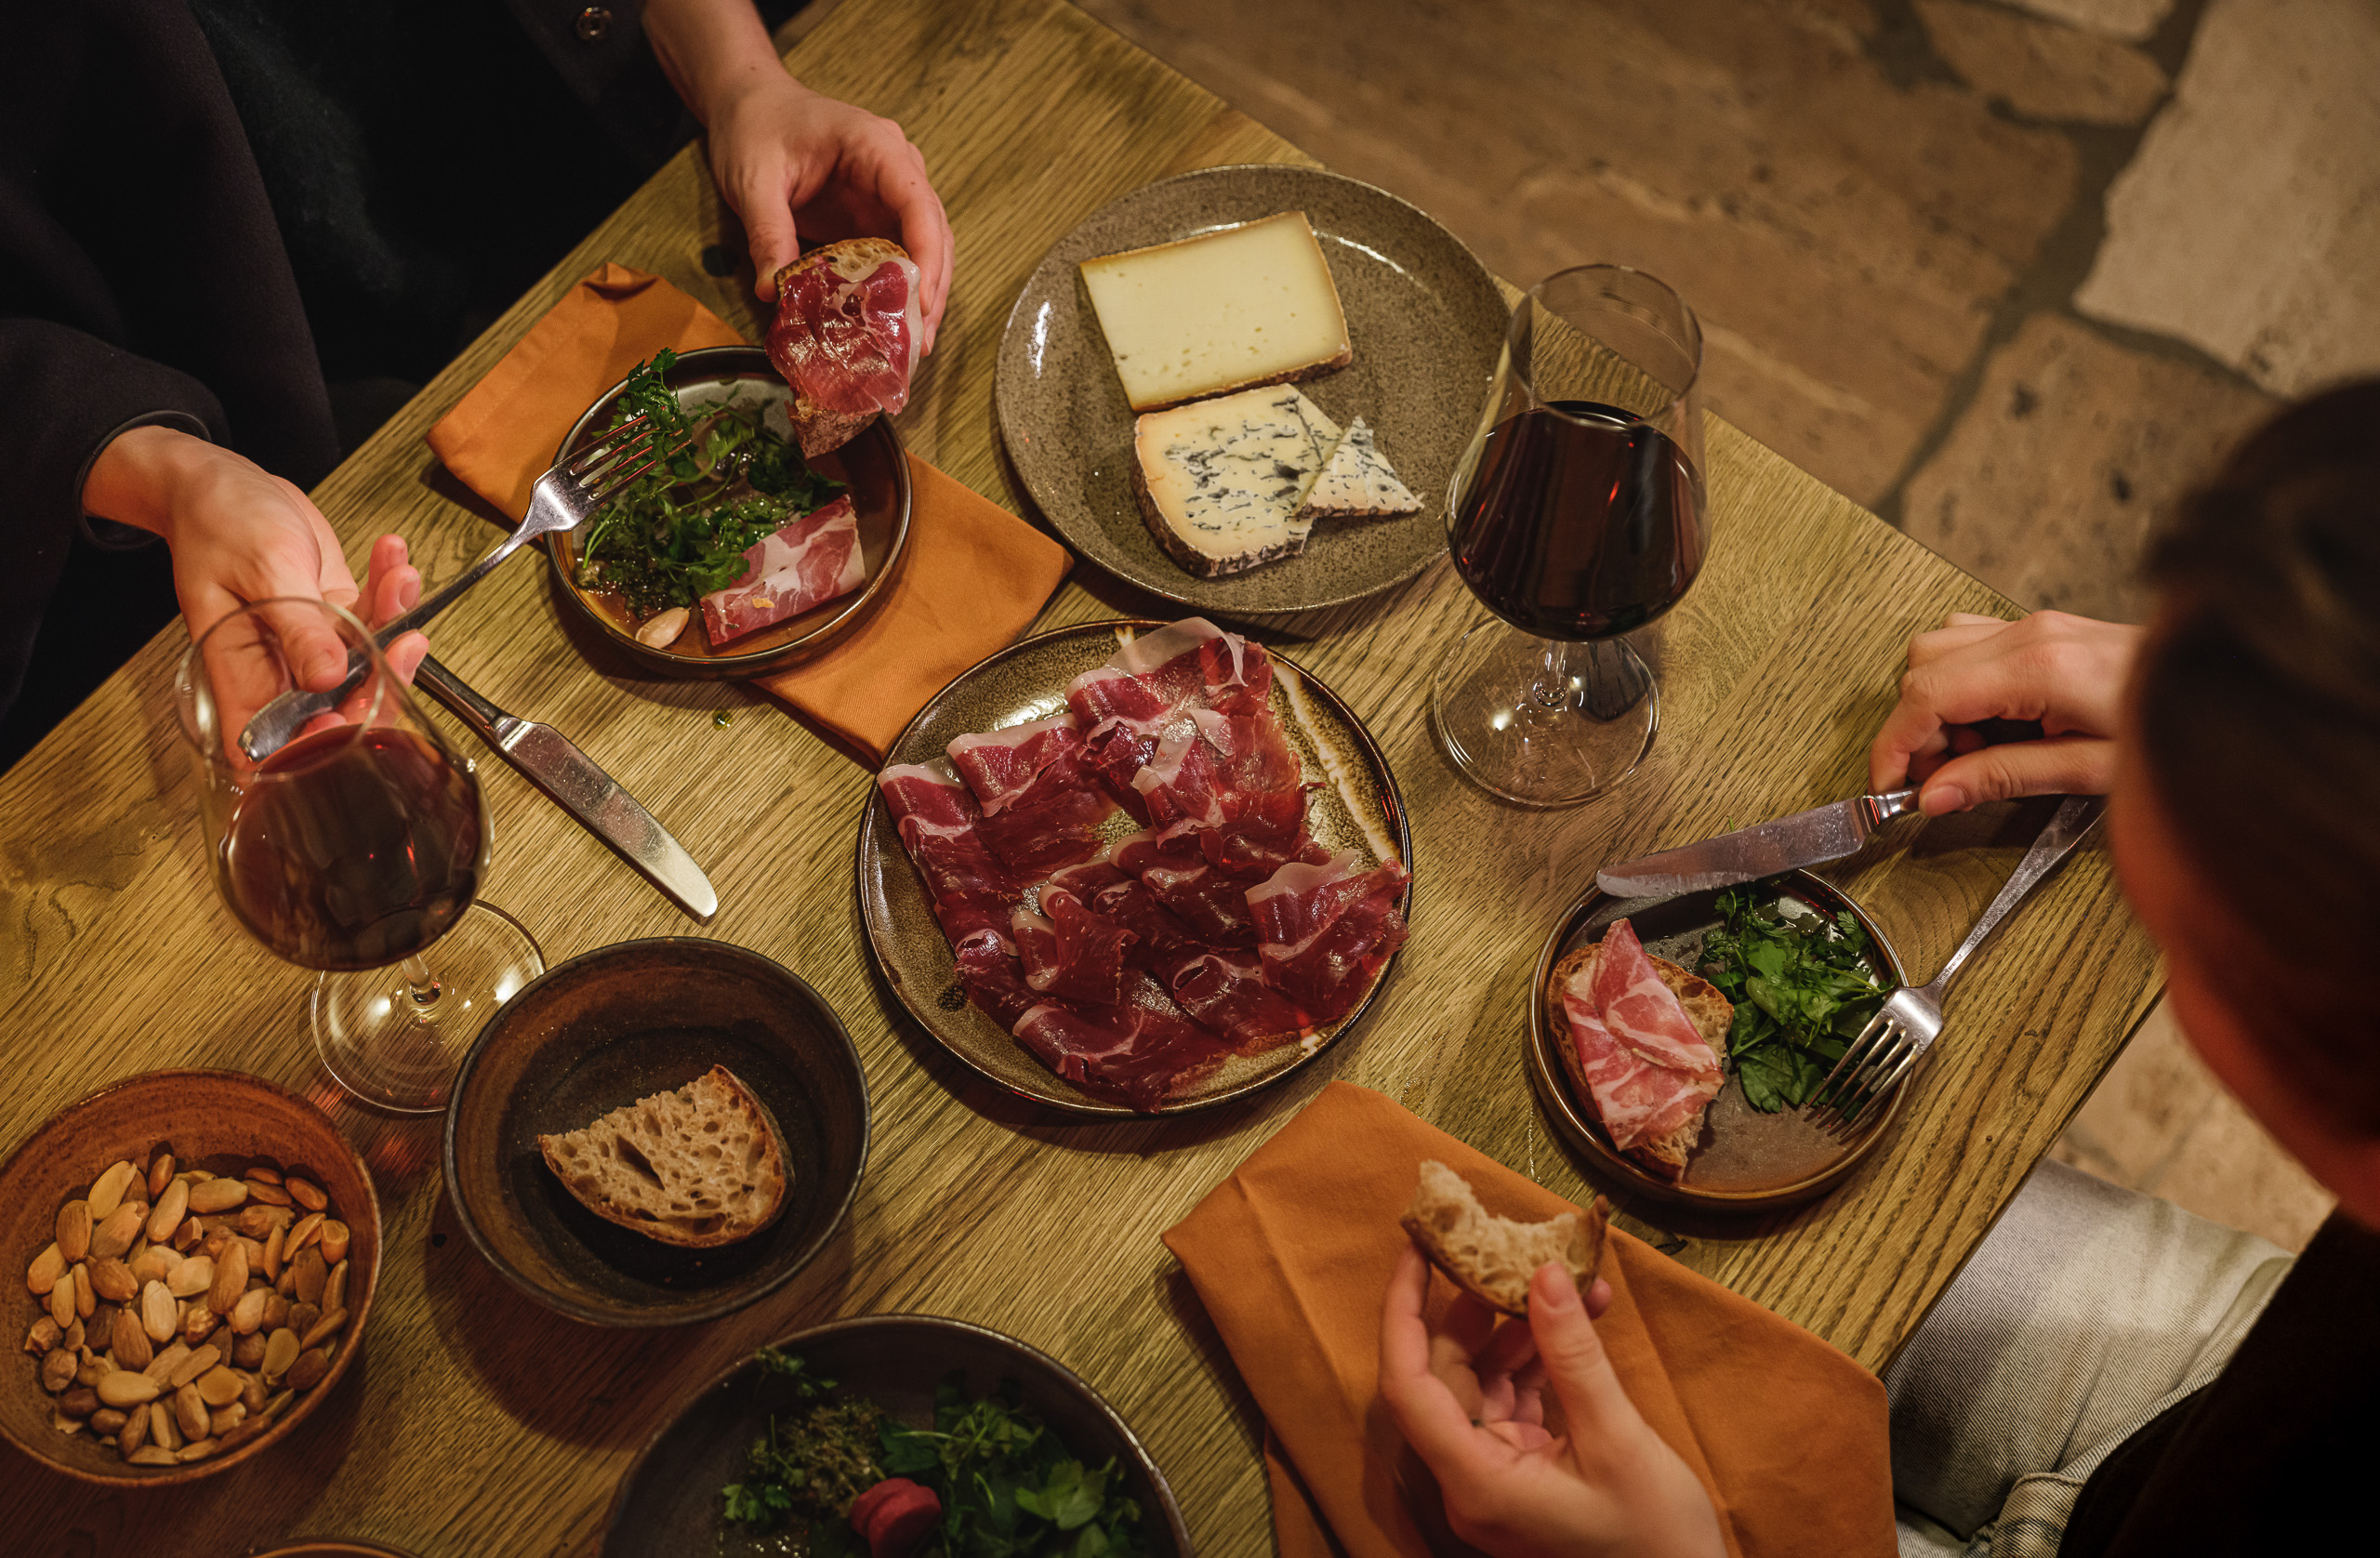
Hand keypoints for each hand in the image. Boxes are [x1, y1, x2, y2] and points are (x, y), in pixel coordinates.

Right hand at [84, 426, 425, 744]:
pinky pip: (375, 620)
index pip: (279, 741)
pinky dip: (391, 592)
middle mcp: (278, 670)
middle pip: (340, 710)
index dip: (317, 746)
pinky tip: (392, 559)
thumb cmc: (217, 523)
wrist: (224, 484)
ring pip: (370, 665)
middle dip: (383, 683)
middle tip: (404, 644)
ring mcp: (313, 646)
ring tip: (399, 578)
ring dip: (395, 625)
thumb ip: (296, 626)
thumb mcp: (260, 569)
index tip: (352, 717)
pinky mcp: (336, 618)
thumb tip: (327, 677)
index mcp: (240, 674)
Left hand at [706, 73, 952, 348]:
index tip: (920, 302)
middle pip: (934, 231)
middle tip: (919, 342)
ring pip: (927, 247)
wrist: (751, 108)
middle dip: (932, 289)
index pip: (918, 201)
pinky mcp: (878, 215)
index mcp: (874, 145)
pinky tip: (893, 325)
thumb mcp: (753, 180)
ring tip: (913, 345)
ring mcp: (891, 193)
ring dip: (924, 296)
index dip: (926, 254)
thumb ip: (767, 232)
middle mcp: (896, 167)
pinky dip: (900, 291)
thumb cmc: (756, 129)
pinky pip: (900, 255)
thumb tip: (773, 291)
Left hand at [1378, 1247, 1726, 1557]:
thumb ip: (1574, 1356)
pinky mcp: (1526, 1470)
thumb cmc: (1655, 1539)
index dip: (1403, 1312)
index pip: (1407, 1385)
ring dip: (1523, 1328)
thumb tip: (1543, 1273)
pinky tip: (1582, 1319)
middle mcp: (1472, 1479)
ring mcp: (1497, 1475)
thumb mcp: (1617, 1439)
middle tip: (1509, 1251)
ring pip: (1485, 1381)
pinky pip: (1517, 1398)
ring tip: (1570, 1280)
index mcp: (1476, 1482)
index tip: (1416, 1248)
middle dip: (1478, 1309)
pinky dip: (1545, 1358)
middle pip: (1446, 1376)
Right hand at [1868, 610, 2141, 814]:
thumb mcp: (2086, 770)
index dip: (1894, 745)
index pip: (1927, 697)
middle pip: (1921, 669)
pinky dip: (1958, 684)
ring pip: (1936, 650)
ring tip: (1972, 752)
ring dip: (1935, 706)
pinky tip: (1990, 721)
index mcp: (2040, 668)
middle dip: (1914, 731)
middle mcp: (2030, 634)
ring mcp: (2035, 625)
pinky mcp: (2043, 628)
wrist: (2224, 693)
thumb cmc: (2168, 732)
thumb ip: (2001, 778)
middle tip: (1941, 779)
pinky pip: (1968, 642)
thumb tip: (1933, 795)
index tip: (1888, 786)